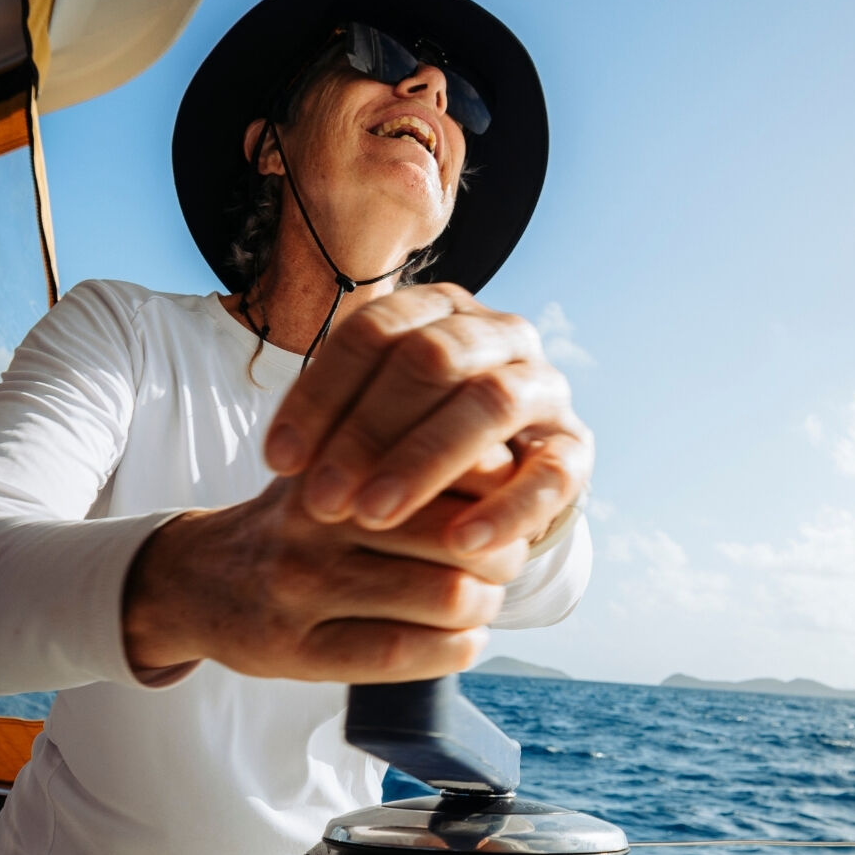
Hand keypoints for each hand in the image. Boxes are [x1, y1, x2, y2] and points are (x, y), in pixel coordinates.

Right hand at [120, 475, 529, 682]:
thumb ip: (407, 451)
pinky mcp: (295, 652)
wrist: (194, 577)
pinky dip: (453, 651)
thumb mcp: (335, 462)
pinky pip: (399, 656)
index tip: (506, 500)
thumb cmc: (297, 521)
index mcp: (333, 462)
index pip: (449, 465)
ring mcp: (303, 589)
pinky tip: (462, 641)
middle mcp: (317, 522)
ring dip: (485, 607)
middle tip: (503, 561)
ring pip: (443, 597)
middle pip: (459, 535)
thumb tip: (514, 461)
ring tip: (480, 601)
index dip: (498, 488)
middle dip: (503, 554)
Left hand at [262, 284, 591, 553]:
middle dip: (368, 431)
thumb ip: (335, 425)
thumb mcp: (370, 421)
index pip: (375, 331)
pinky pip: (551, 473)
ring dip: (425, 460)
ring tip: (373, 515)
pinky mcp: (575, 447)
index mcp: (440, 311)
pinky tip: (460, 544)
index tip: (278, 462)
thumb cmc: (412, 442)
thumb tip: (285, 461)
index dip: (320, 394)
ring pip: (492, 402)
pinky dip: (506, 509)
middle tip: (321, 499)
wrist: (499, 480)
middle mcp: (498, 334)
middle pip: (431, 358)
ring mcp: (544, 386)